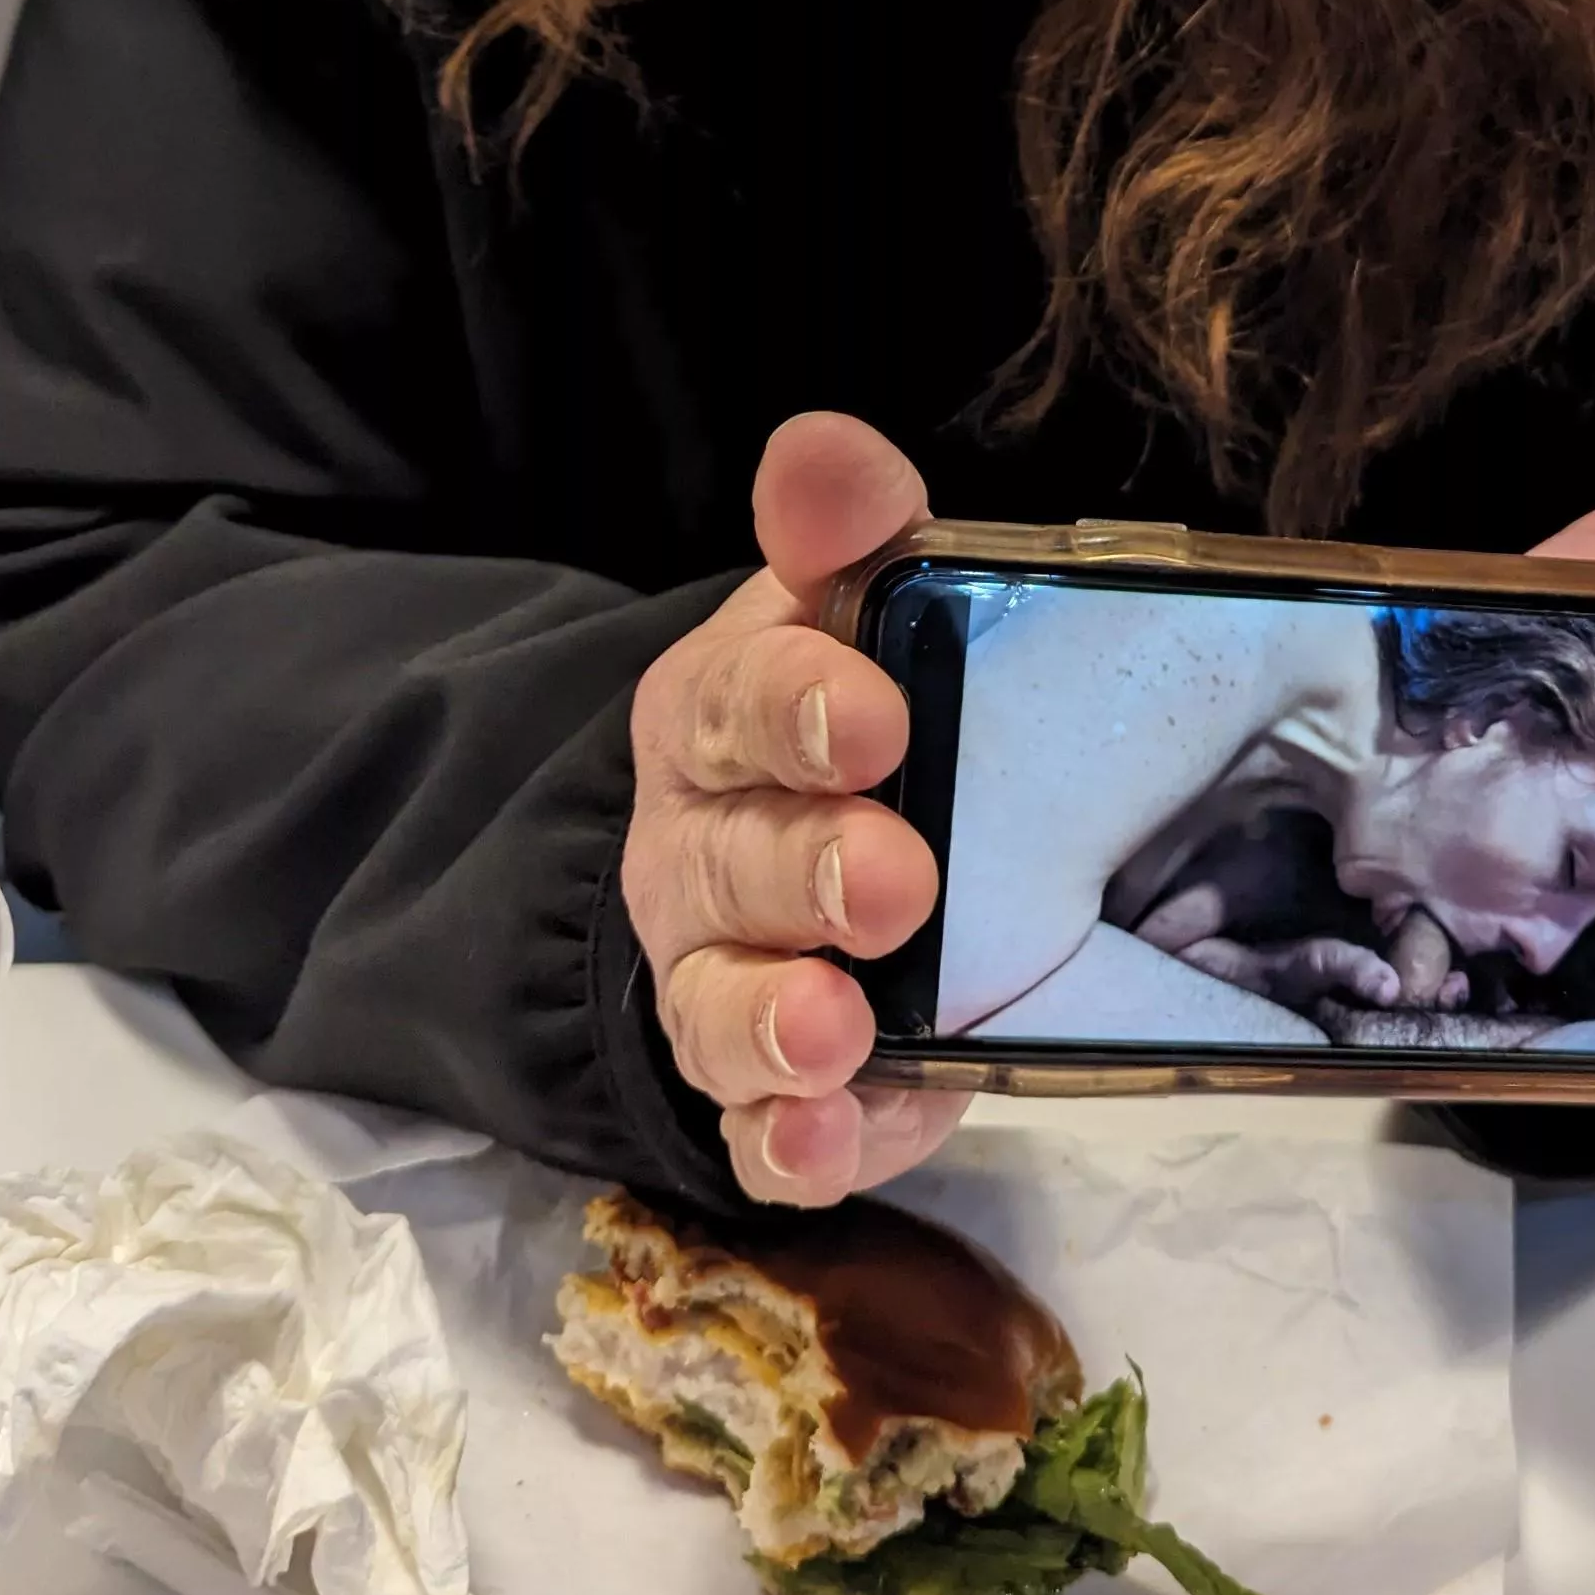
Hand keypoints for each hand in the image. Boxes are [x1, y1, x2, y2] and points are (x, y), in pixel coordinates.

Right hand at [624, 415, 966, 1207]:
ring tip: (837, 1029)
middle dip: (807, 874)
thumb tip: (825, 448)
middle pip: (729, 868)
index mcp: (714, 721)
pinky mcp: (769, 1089)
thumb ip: (846, 536)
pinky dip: (793, 1146)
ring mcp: (720, 978)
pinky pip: (760, 1132)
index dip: (795, 710)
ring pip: (721, 1010)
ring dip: (778, 1024)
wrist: (776, 840)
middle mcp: (697, 855)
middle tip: (897, 877)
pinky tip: (833, 1143)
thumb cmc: (833, 712)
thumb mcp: (840, 610)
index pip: (733, 705)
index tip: (878, 713)